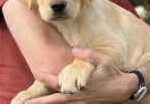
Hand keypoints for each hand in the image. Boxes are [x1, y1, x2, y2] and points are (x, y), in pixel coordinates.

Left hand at [25, 47, 139, 103]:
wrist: (123, 90)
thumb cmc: (112, 74)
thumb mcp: (103, 61)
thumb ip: (88, 55)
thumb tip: (74, 50)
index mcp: (79, 85)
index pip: (58, 82)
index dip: (45, 77)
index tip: (35, 71)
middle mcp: (77, 96)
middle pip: (55, 100)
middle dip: (40, 101)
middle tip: (26, 102)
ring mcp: (80, 101)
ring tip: (35, 103)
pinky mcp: (83, 102)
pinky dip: (59, 103)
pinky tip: (53, 101)